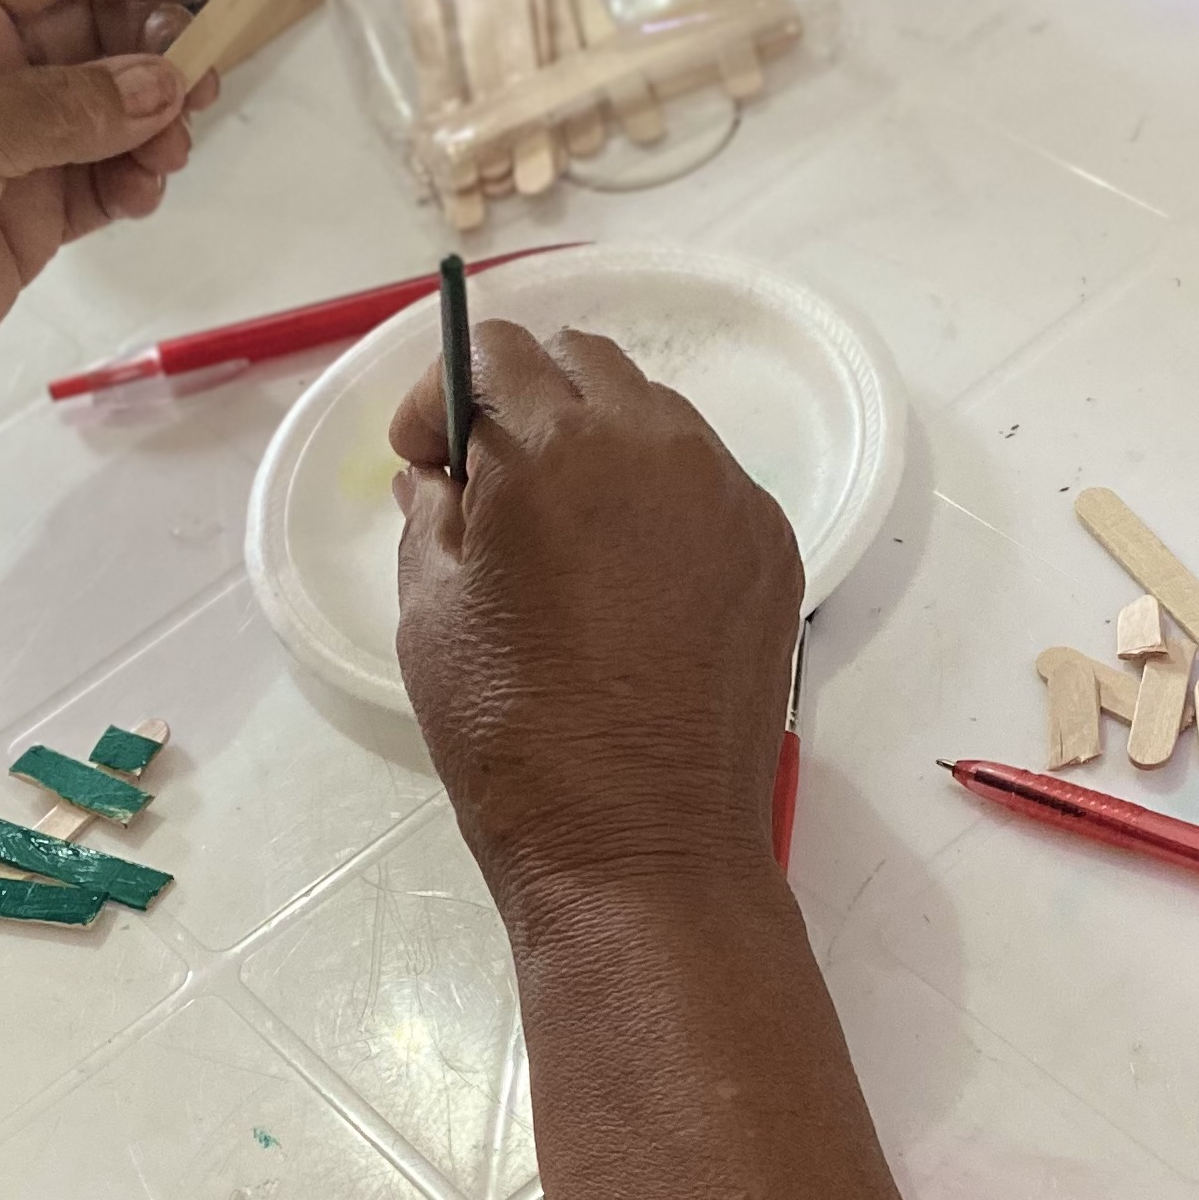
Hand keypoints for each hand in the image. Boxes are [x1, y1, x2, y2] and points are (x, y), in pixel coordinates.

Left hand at [0, 0, 224, 450]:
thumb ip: (62, 105)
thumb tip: (163, 85)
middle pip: (86, 27)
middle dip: (150, 45)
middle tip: (200, 79)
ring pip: (106, 107)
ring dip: (152, 120)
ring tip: (173, 151)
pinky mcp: (24, 220)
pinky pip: (101, 180)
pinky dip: (133, 180)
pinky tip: (144, 193)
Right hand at [390, 320, 803, 919]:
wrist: (640, 848)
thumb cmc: (512, 737)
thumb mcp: (429, 614)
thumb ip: (431, 516)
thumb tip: (442, 478)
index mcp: (556, 448)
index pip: (494, 351)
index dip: (445, 393)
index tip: (428, 462)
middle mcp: (656, 446)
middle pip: (582, 363)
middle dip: (523, 401)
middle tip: (488, 487)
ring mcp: (727, 495)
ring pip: (652, 416)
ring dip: (595, 443)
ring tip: (563, 535)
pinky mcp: (770, 548)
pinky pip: (703, 481)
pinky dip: (655, 498)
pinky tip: (626, 580)